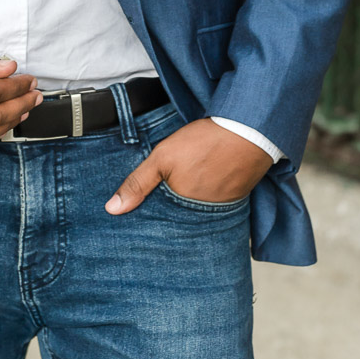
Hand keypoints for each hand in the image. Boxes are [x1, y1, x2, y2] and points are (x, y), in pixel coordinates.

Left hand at [105, 118, 271, 212]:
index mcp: (182, 211)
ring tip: (178, 199)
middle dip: (167, 219)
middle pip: (178, 222)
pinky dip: (205, 200)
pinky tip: (201, 187)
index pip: (160, 226)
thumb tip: (112, 209)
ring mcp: (220, 211)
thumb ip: (138, 183)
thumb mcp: (163, 158)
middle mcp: (202, 218)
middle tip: (156, 210)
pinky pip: (214, 208)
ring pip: (196, 215)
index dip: (149, 221)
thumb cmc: (205, 143)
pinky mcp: (233, 201)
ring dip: (187, 210)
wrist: (248, 132)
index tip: (135, 223)